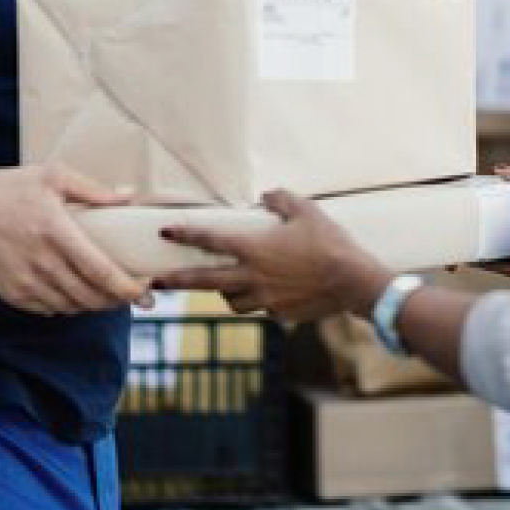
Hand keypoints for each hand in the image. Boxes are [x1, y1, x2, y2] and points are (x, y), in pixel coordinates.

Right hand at [0, 162, 151, 316]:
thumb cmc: (9, 188)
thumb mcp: (53, 176)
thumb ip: (93, 190)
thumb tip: (129, 196)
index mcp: (56, 233)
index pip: (102, 272)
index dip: (129, 288)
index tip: (147, 291)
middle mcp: (41, 263)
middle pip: (91, 296)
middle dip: (119, 300)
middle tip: (135, 295)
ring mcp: (24, 282)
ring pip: (72, 307)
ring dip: (95, 304)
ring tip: (110, 294)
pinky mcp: (11, 293)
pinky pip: (49, 310)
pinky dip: (68, 306)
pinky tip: (77, 293)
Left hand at [154, 189, 392, 321]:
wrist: (354, 282)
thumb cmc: (331, 243)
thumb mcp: (307, 210)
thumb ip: (281, 199)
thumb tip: (266, 194)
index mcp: (255, 249)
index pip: (210, 241)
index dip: (185, 235)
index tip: (165, 231)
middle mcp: (254, 277)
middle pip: (205, 282)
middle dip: (176, 282)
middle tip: (156, 282)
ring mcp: (265, 300)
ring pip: (231, 301)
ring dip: (224, 292)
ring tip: (225, 285)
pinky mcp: (279, 314)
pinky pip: (259, 309)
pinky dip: (256, 301)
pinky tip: (267, 293)